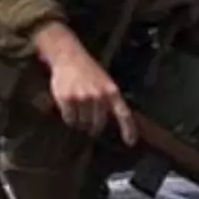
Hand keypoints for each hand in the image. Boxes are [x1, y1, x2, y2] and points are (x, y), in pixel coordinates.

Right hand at [33, 24, 135, 144]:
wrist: (68, 55)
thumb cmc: (88, 70)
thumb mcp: (105, 81)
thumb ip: (109, 99)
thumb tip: (115, 121)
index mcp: (112, 91)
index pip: (124, 113)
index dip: (128, 129)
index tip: (130, 142)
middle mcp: (99, 95)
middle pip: (98, 124)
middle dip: (94, 128)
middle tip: (90, 127)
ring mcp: (83, 97)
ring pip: (82, 123)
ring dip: (80, 122)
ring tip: (77, 108)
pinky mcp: (68, 98)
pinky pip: (70, 118)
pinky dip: (69, 117)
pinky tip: (68, 108)